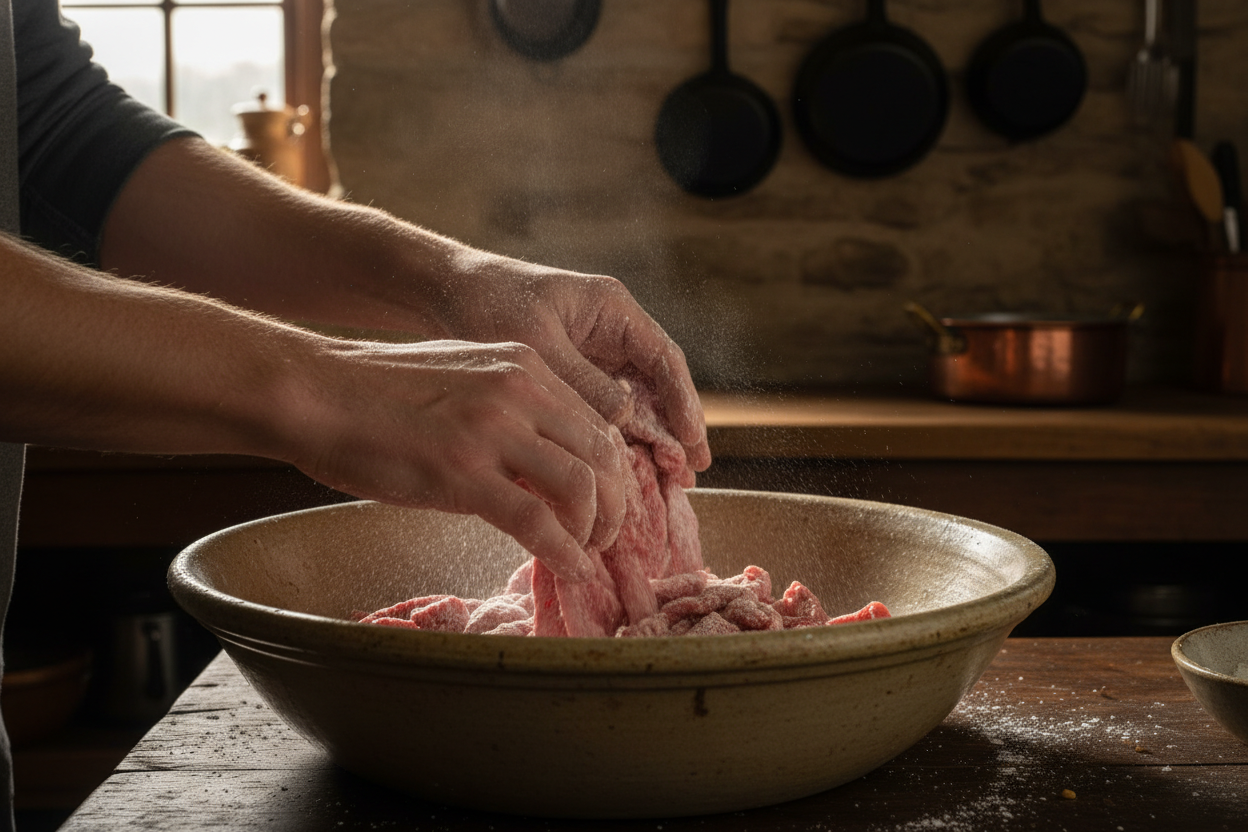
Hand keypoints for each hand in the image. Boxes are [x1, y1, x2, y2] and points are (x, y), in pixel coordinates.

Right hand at [282, 337, 626, 581]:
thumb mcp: (464, 378)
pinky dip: (564, 551)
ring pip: (582, 487)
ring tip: (585, 553)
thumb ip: (510, 406)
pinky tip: (569, 568)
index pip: (598, 422)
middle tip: (608, 536)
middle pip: (603, 454)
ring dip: (594, 530)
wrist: (317, 392)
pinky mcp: (464, 473)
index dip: (614, 471)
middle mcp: (520, 391)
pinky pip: (538, 520)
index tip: (609, 501)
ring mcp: (494, 430)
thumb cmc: (378, 392)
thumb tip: (540, 455)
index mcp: (524, 365)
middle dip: (617, 504)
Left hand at [420, 250, 711, 471]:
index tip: (693, 441)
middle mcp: (611, 331)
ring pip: (636, 400)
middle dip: (676, 427)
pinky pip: (606, 410)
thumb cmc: (489, 305)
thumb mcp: (537, 344)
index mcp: (612, 310)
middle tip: (692, 472)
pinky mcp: (573, 374)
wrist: (444, 292)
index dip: (684, 402)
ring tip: (670, 481)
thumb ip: (582, 381)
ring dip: (651, 438)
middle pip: (658, 384)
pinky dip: (617, 439)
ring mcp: (594, 353)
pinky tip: (623, 472)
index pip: (664, 359)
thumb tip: (625, 419)